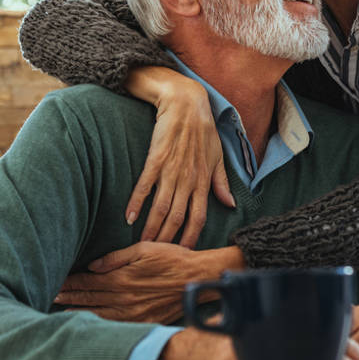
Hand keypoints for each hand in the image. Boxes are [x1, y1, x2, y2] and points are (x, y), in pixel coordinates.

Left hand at [55, 243, 242, 322]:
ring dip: (79, 313)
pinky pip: (116, 326)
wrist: (198, 278)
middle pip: (89, 299)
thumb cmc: (173, 259)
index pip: (88, 282)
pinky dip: (100, 325)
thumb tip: (93, 266)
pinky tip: (89, 324)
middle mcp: (125, 298)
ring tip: (61, 312)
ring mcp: (134, 313)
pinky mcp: (144, 322)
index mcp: (122, 278)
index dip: (70, 282)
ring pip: (99, 315)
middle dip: (69, 297)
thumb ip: (116, 258)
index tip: (56, 281)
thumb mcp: (144, 249)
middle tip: (50, 296)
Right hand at [125, 67, 235, 247]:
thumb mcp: (217, 156)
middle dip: (167, 240)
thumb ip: (221, 183)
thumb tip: (229, 205)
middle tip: (157, 257)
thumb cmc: (203, 129)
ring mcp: (172, 169)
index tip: (183, 253)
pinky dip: (136, 203)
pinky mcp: (156, 158)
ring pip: (161, 207)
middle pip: (177, 217)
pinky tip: (129, 217)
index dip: (191, 237)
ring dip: (151, 228)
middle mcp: (189, 179)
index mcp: (204, 180)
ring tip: (142, 245)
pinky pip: (145, 185)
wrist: (186, 102)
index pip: (199, 217)